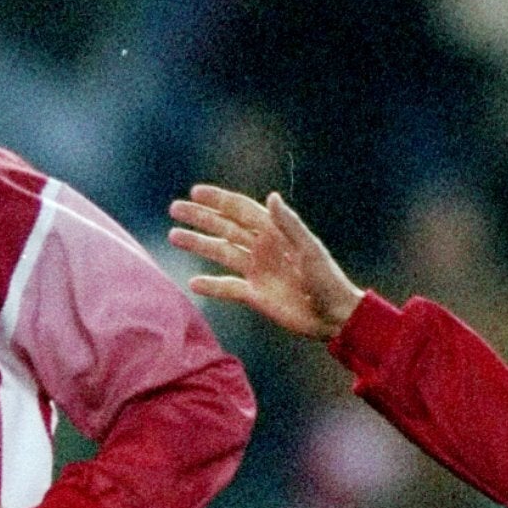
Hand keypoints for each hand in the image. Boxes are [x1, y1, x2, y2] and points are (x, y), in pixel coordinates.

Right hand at [167, 185, 362, 343]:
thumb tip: (271, 197)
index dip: (218, 200)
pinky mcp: (254, 295)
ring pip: (221, 253)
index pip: (240, 210)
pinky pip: (227, 288)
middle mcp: (261, 247)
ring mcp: (256, 271)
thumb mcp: (309, 249)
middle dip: (200, 218)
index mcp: (274, 231)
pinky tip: (193, 282)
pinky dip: (210, 286)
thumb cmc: (328, 279)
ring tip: (174, 236)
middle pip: (224, 228)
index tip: (195, 192)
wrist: (333, 315)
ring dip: (198, 244)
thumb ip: (289, 223)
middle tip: (174, 209)